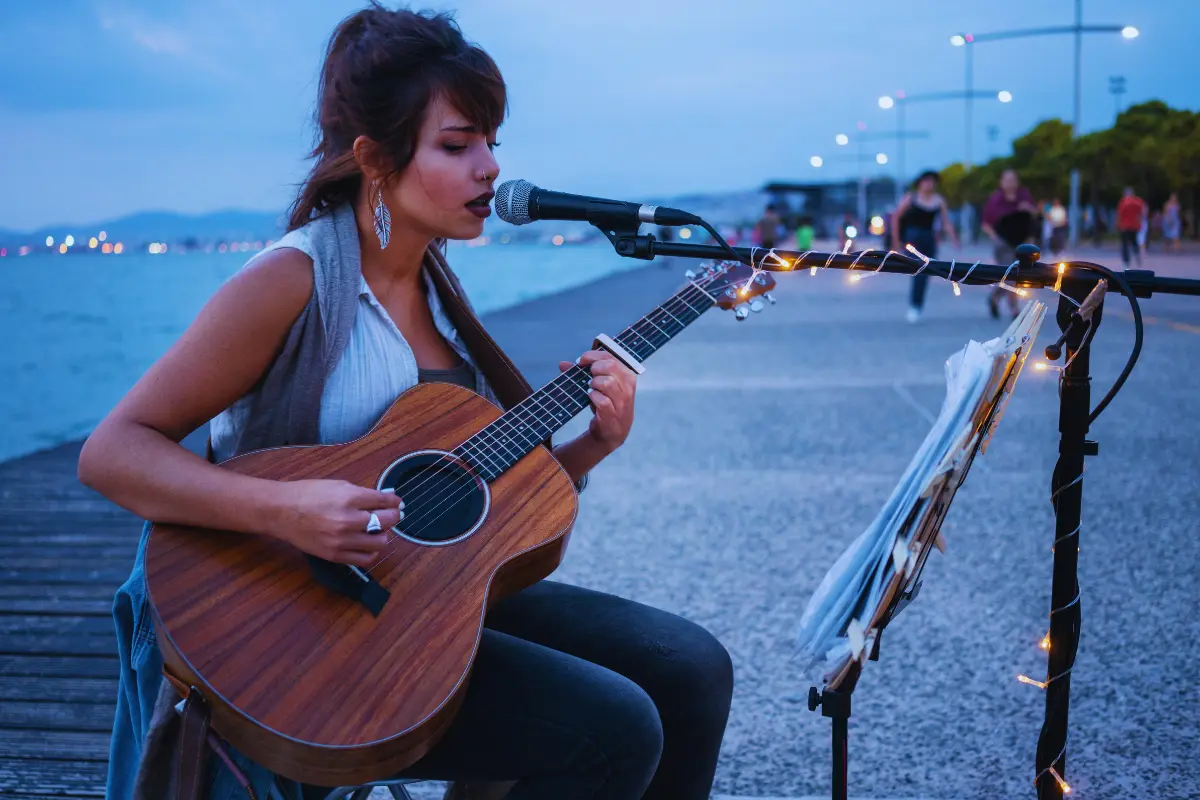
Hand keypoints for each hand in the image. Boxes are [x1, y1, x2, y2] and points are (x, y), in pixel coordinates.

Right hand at [267, 479, 403, 566]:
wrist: (281, 512)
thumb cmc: (307, 494)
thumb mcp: (337, 485)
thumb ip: (362, 494)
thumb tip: (383, 499)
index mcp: (349, 498)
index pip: (384, 501)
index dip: (394, 501)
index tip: (396, 502)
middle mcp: (348, 520)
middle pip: (387, 521)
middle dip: (394, 516)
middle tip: (392, 514)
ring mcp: (342, 540)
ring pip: (380, 542)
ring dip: (384, 534)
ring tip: (378, 529)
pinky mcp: (335, 555)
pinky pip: (365, 559)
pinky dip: (372, 552)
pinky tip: (369, 544)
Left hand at [559, 349, 636, 451]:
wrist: (612, 432)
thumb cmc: (606, 404)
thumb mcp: (598, 386)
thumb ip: (582, 373)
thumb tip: (562, 364)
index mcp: (626, 375)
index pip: (611, 356)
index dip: (593, 355)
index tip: (581, 361)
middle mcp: (627, 386)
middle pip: (611, 365)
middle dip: (594, 368)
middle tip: (588, 377)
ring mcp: (622, 401)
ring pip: (607, 382)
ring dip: (593, 383)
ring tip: (591, 389)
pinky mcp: (613, 414)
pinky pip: (601, 400)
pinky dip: (593, 397)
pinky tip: (591, 398)